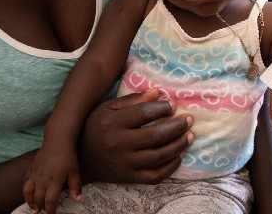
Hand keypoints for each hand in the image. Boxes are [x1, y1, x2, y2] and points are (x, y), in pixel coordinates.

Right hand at [23, 140, 80, 213]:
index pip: (50, 202)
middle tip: (45, 211)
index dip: (51, 211)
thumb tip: (78, 200)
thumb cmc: (68, 156)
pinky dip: (26, 191)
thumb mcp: (75, 172)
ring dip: (30, 202)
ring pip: (28, 193)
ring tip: (34, 209)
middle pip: (39, 199)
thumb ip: (76, 187)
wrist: (58, 141)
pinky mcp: (31, 169)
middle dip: (42, 207)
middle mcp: (42, 180)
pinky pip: (25, 183)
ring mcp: (35, 174)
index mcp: (54, 182)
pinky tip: (29, 194)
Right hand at [78, 88, 192, 184]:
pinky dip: (171, 167)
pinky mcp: (130, 178)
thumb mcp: (109, 108)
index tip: (173, 105)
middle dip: (177, 127)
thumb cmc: (97, 127)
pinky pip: (155, 176)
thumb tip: (158, 92)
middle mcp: (119, 144)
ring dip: (178, 145)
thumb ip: (133, 100)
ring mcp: (125, 164)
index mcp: (113, 123)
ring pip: (159, 156)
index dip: (162, 108)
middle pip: (155, 136)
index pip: (143, 114)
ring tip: (189, 136)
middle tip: (188, 120)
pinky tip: (179, 156)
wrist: (82, 159)